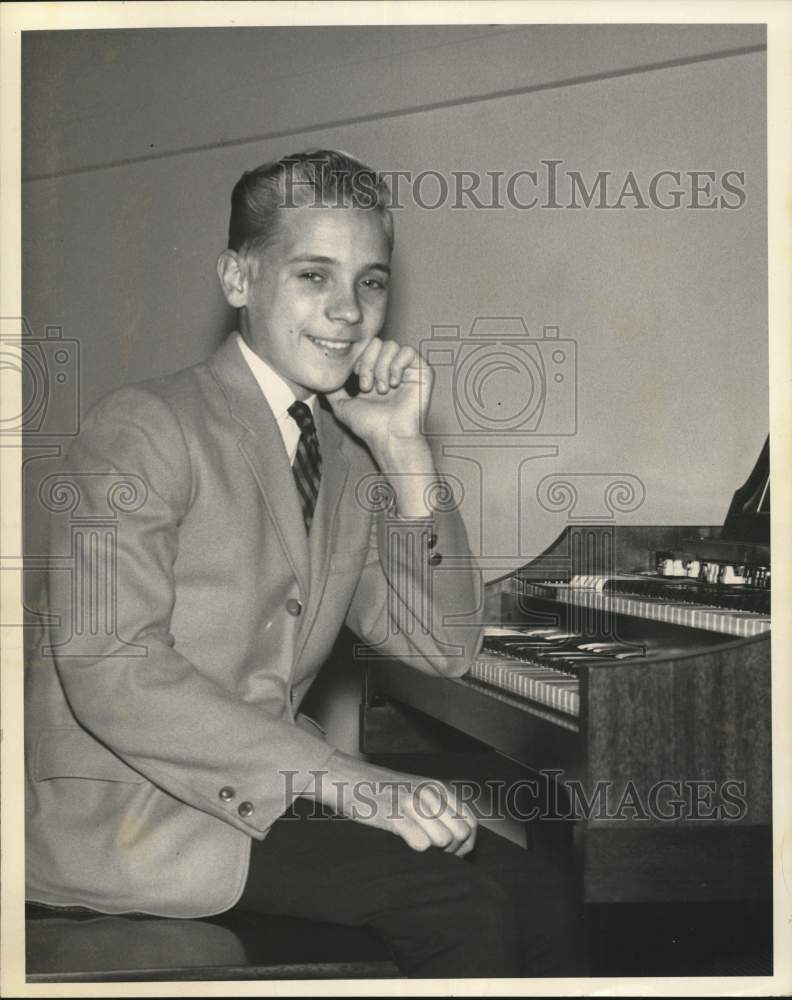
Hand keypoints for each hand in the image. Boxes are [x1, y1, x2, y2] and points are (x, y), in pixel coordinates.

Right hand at [305, 751, 477, 856]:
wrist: (348, 778)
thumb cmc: (383, 791)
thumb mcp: (418, 791)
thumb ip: (440, 808)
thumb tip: (462, 838)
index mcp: (439, 788)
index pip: (471, 823)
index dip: (465, 844)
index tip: (451, 853)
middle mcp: (429, 793)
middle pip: (461, 834)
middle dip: (452, 851)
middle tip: (434, 854)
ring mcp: (411, 802)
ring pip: (444, 839)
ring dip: (434, 852)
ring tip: (418, 846)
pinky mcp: (393, 814)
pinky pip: (420, 841)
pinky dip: (416, 847)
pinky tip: (405, 843)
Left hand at [326, 339, 431, 448]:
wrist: (389, 436)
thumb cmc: (369, 426)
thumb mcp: (342, 406)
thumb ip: (333, 390)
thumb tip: (323, 379)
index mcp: (376, 374)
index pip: (366, 348)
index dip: (359, 359)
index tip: (357, 378)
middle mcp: (392, 369)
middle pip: (377, 343)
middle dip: (369, 363)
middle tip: (368, 387)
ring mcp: (408, 369)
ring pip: (391, 345)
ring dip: (382, 367)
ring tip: (382, 389)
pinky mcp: (422, 370)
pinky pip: (409, 351)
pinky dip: (397, 365)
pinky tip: (394, 383)